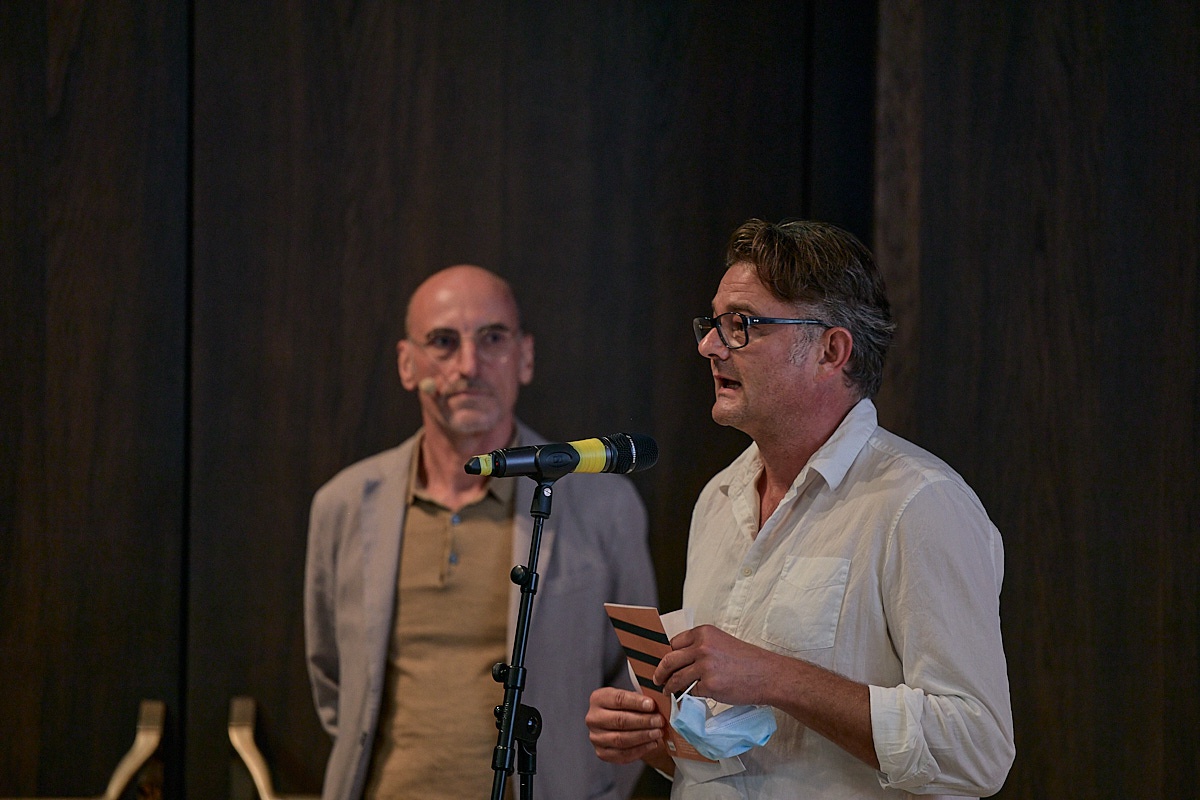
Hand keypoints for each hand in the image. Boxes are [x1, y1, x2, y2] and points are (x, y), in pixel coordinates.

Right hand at [585, 687, 665, 764]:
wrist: (619, 725)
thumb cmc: (627, 708)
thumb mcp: (631, 698)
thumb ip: (641, 701)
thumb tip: (657, 706)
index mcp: (598, 699)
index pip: (618, 699)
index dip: (636, 702)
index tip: (652, 705)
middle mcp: (593, 718)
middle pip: (619, 720)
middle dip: (642, 721)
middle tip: (659, 721)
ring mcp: (596, 737)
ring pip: (621, 739)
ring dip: (643, 736)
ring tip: (658, 733)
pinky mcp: (602, 753)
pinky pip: (622, 754)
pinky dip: (640, 750)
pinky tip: (652, 743)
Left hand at [653, 624, 779, 706]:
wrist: (768, 674)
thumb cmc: (747, 660)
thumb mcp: (721, 643)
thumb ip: (701, 647)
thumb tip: (678, 660)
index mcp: (704, 633)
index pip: (673, 643)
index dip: (665, 654)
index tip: (661, 662)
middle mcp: (702, 646)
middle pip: (669, 660)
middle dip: (660, 672)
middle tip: (657, 679)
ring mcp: (705, 666)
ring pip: (676, 678)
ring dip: (669, 687)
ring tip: (667, 691)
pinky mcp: (709, 685)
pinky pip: (690, 692)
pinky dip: (686, 696)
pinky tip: (685, 698)